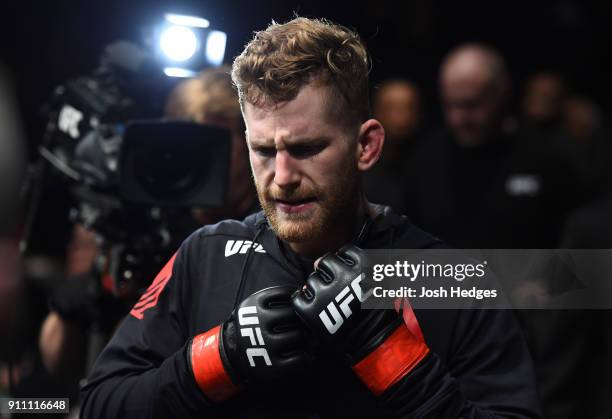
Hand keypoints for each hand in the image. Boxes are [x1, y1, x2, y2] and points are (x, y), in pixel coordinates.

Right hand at [190, 286, 310, 402]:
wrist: (232, 355)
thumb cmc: (252, 326)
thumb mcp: (254, 306)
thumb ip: (275, 298)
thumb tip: (303, 290)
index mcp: (254, 304)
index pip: (286, 294)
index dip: (296, 300)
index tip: (298, 306)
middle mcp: (259, 323)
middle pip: (294, 315)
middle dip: (301, 320)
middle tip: (302, 325)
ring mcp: (265, 345)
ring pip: (298, 336)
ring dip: (304, 338)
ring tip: (301, 340)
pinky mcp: (272, 366)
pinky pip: (300, 358)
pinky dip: (305, 357)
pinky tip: (301, 355)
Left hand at [291, 245, 428, 394]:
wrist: (374, 342)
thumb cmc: (376, 311)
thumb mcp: (379, 281)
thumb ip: (357, 266)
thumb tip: (320, 261)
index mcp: (363, 265)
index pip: (344, 251)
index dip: (343, 263)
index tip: (347, 274)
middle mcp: (343, 276)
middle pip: (325, 262)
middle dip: (328, 274)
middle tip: (335, 290)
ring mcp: (325, 293)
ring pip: (311, 280)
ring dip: (316, 290)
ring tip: (328, 303)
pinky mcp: (311, 310)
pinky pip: (298, 298)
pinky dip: (304, 303)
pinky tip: (315, 310)